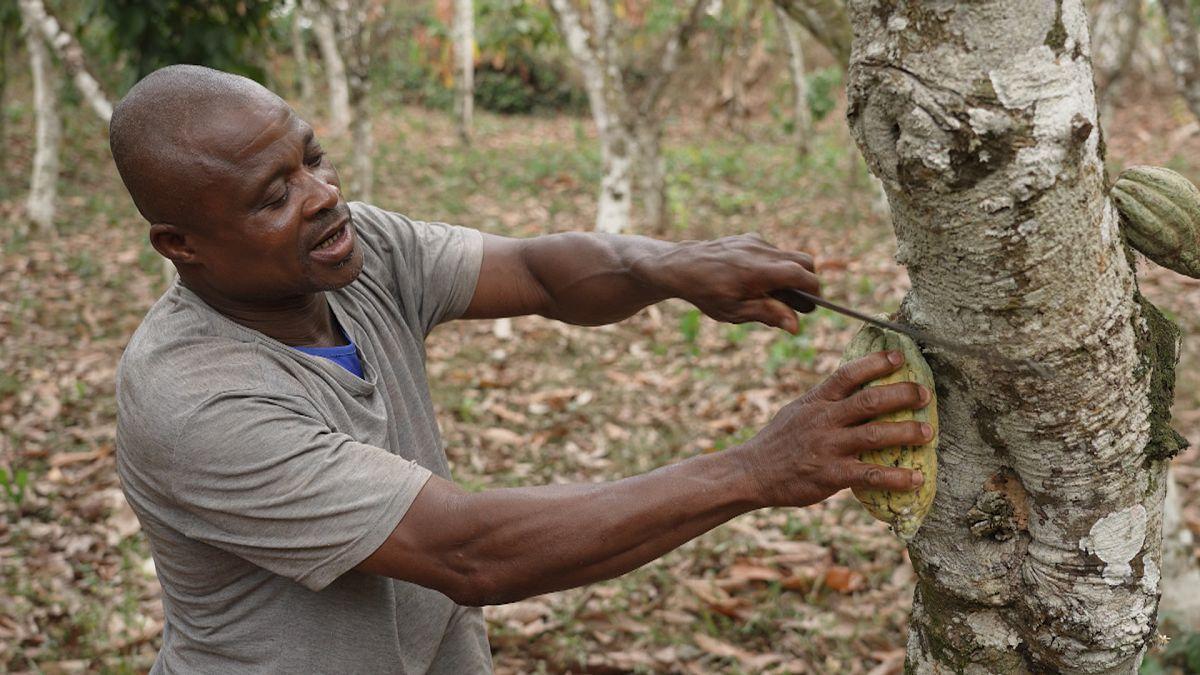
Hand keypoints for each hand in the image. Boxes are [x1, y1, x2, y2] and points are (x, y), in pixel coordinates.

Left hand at [634, 235, 818, 333]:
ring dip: (790, 274)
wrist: (680, 265)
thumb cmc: (705, 292)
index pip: (803, 275)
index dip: (814, 292)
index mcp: (761, 271)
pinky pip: (773, 251)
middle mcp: (762, 252)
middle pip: (805, 261)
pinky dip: (774, 266)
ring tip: (772, 295)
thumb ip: (768, 314)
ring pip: (789, 256)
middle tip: (798, 303)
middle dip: (808, 281)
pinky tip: (756, 281)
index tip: (812, 307)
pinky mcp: (749, 238)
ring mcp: (756, 242)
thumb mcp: (735, 311)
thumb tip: (796, 326)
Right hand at [732, 350, 930, 508]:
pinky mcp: (830, 475)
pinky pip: (869, 474)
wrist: (752, 472)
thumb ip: (825, 400)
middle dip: (901, 395)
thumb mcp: (797, 411)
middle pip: (868, 401)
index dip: (875, 363)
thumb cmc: (779, 441)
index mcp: (816, 401)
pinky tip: (915, 478)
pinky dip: (895, 477)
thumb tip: (854, 385)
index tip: (899, 356)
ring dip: (906, 432)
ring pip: (874, 435)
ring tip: (928, 432)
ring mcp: (828, 447)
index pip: (848, 374)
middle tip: (925, 394)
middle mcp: (824, 420)